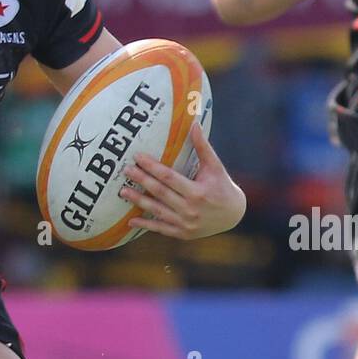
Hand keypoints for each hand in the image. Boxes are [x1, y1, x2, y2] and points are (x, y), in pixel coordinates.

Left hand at [121, 123, 245, 240]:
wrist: (234, 216)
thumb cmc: (223, 187)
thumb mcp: (215, 167)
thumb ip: (203, 147)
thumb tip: (195, 124)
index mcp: (197, 192)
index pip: (169, 177)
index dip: (152, 167)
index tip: (138, 157)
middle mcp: (190, 209)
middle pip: (160, 193)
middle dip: (142, 181)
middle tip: (126, 171)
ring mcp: (185, 223)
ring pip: (157, 211)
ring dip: (139, 201)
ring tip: (123, 192)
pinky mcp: (182, 233)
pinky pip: (160, 228)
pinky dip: (146, 225)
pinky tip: (131, 221)